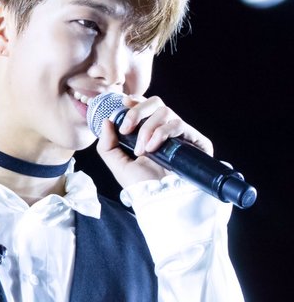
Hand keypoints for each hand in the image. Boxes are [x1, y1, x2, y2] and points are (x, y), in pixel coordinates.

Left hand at [96, 94, 213, 188]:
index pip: (145, 107)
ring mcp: (180, 134)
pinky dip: (162, 133)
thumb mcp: (118, 166)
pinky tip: (154, 149)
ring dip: (148, 129)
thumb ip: (107, 144)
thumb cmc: (142, 186)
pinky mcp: (195, 140)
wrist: (161, 200)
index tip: (124, 104)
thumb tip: (107, 121)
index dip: (135, 102)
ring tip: (142, 150)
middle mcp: (165, 130)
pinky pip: (179, 124)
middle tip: (126, 130)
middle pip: (155, 102)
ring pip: (165, 111)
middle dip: (137, 113)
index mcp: (148, 133)